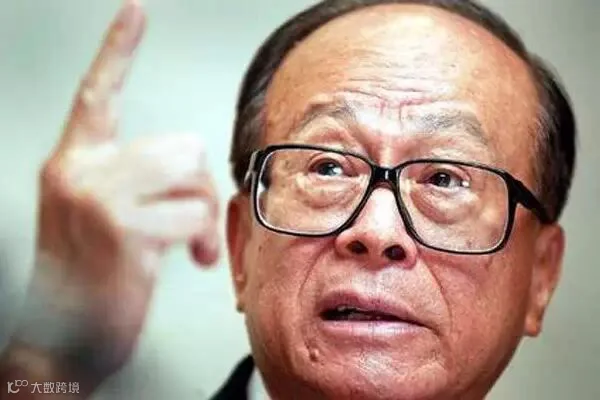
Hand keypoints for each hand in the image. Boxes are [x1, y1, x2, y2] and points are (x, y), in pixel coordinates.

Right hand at [4, 0, 219, 392]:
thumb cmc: (95, 277)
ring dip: (200, 214)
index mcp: (75, 164)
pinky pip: (194, 215)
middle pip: (180, 145)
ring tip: (188, 245)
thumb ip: (139, 179)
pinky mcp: (123, 228)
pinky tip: (186, 261)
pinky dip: (201, 241)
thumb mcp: (106, 216)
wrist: (64, 338)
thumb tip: (192, 167)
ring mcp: (98, 198)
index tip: (136, 11)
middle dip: (198, 187)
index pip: (97, 94)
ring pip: (191, 175)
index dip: (118, 49)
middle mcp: (79, 172)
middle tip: (190, 222)